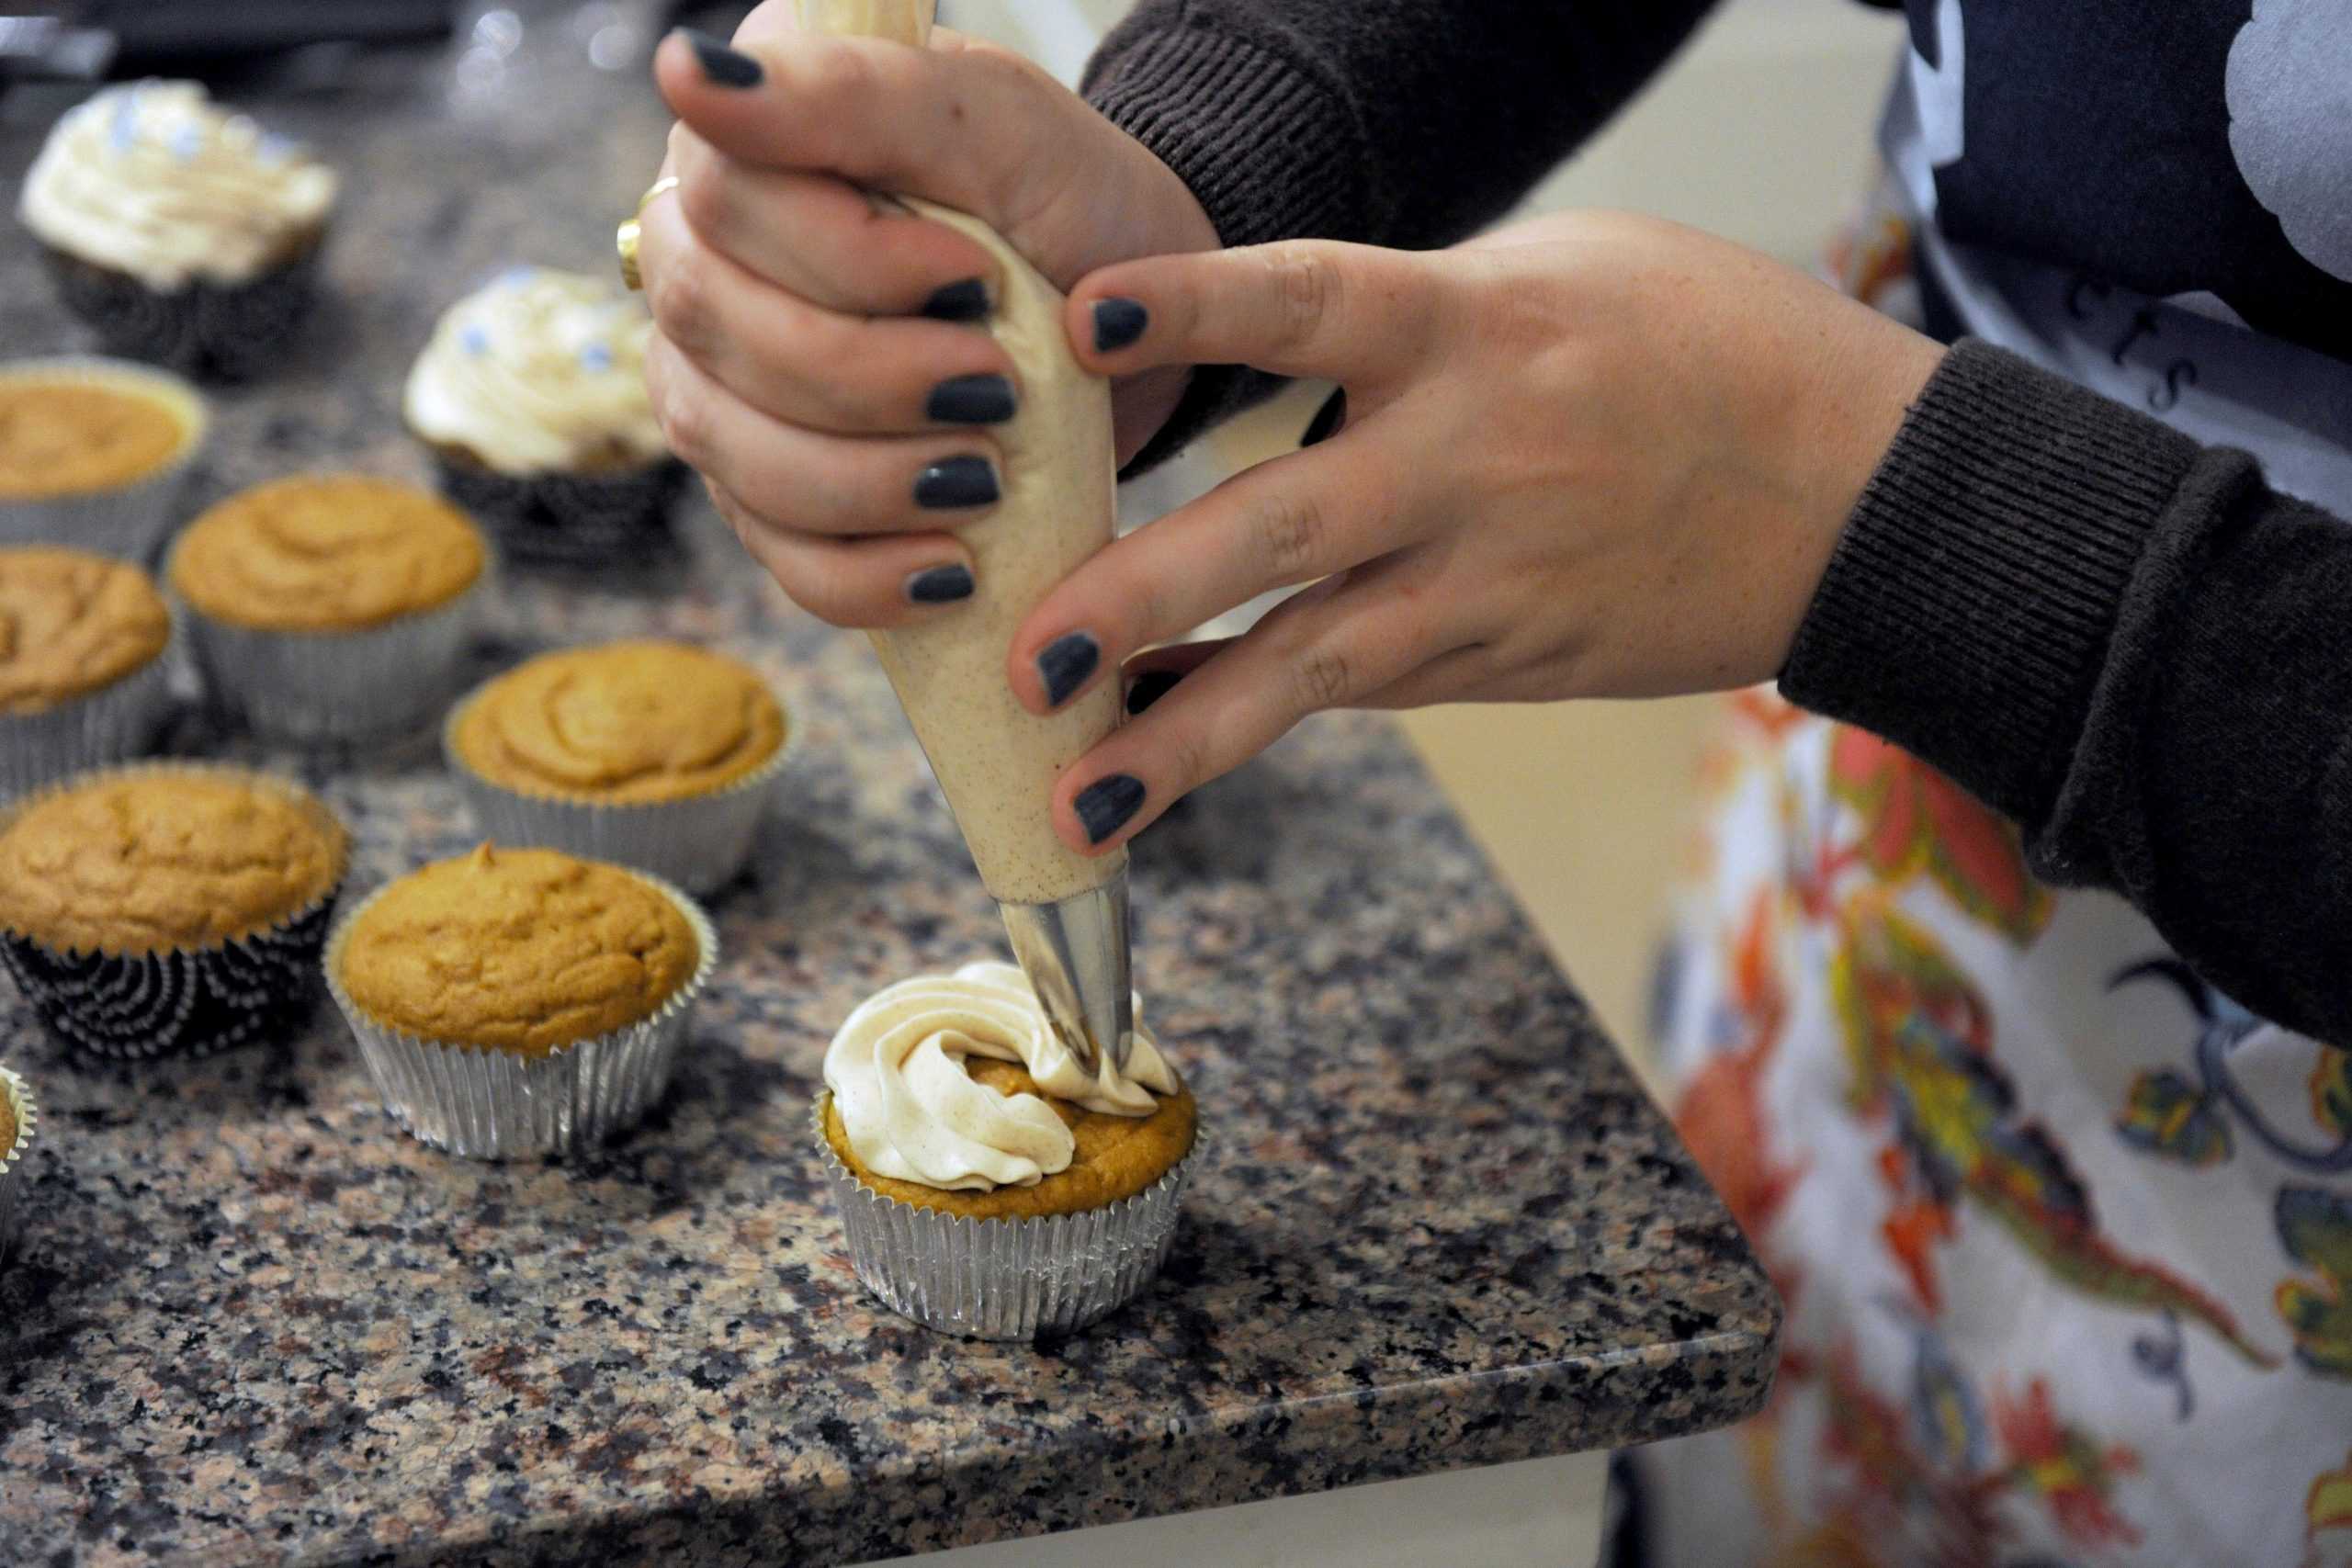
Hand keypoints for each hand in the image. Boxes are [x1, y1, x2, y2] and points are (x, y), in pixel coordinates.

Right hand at [633, 9, 1218, 626]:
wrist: (1137, 314)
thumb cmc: (1061, 196)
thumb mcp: (993, 122)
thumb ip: (850, 93)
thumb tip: (691, 73)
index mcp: (745, 148)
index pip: (728, 203)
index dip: (847, 260)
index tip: (971, 279)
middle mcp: (705, 264)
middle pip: (721, 333)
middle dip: (868, 379)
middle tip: (996, 389)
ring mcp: (724, 389)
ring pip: (738, 455)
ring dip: (870, 482)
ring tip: (985, 476)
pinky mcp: (769, 494)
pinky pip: (780, 557)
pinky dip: (866, 577)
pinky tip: (950, 571)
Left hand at [1019, 211, 1945, 855]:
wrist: (1868, 497)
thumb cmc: (1714, 350)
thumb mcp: (1566, 274)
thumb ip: (1413, 307)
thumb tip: (1277, 336)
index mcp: (1480, 327)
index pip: (1312, 304)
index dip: (1196, 310)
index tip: (1084, 324)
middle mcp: (1474, 461)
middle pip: (1281, 526)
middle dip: (1143, 593)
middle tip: (1030, 653)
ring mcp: (1492, 582)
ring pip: (1314, 666)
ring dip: (1186, 738)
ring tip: (1075, 800)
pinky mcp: (1506, 664)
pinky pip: (1361, 693)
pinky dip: (1257, 714)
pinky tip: (1163, 742)